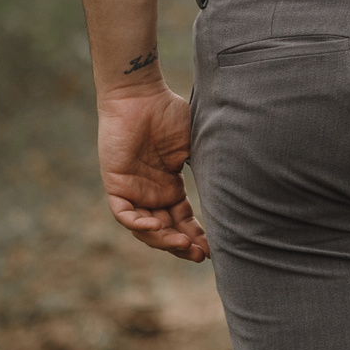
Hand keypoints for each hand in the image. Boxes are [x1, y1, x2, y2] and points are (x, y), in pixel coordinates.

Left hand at [96, 86, 207, 261]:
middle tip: (200, 255)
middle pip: (166, 230)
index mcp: (170, 186)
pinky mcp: (116, 184)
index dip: (197, 235)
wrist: (141, 94)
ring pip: (145, 228)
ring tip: (183, 245)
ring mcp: (132, 191)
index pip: (183, 220)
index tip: (214, 247)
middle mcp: (151, 193)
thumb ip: (208, 166)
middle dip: (182, 245)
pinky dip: (139, 224)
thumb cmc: (169, 113)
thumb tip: (234, 187)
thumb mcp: (194, 146)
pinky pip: (124, 214)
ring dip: (163, 240)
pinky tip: (157, 227)